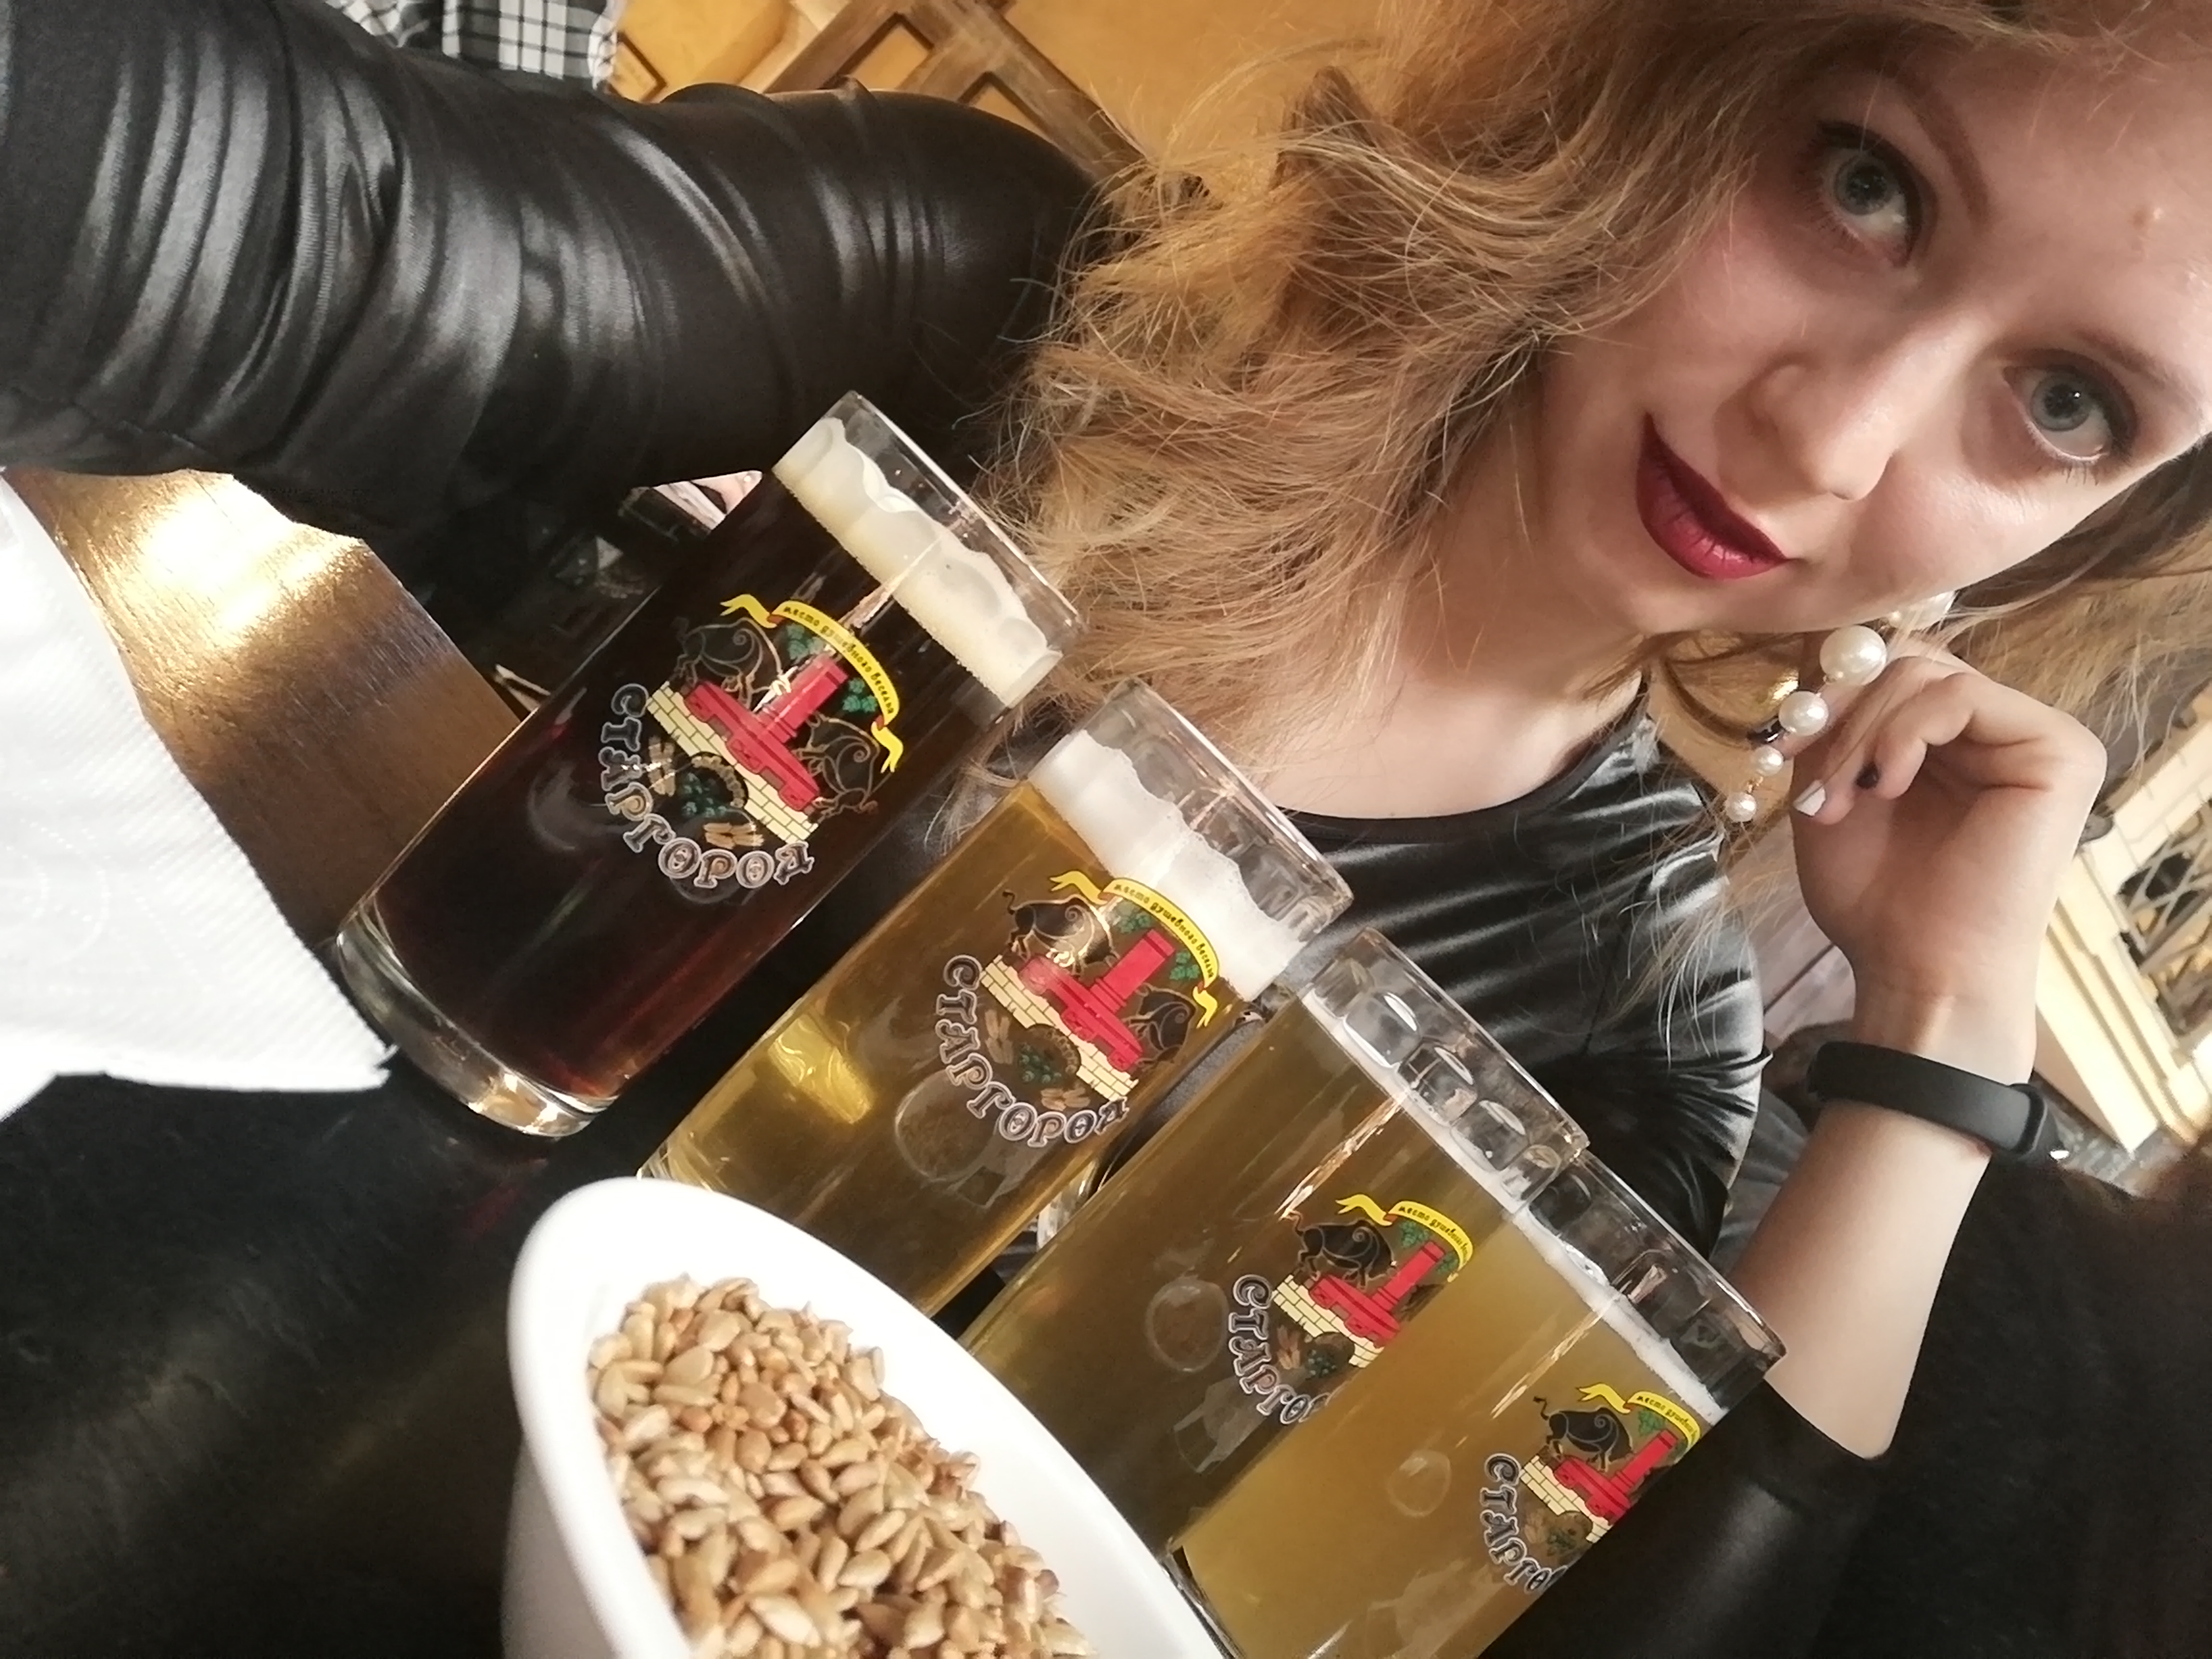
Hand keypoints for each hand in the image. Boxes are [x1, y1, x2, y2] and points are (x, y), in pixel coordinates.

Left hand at [1785, 648, 2105, 1077]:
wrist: (1916, 967)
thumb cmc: (1876, 895)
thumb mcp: (1831, 787)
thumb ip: (1834, 721)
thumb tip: (1821, 652)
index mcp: (1953, 738)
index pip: (1891, 667)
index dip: (1832, 692)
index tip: (1784, 746)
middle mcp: (2002, 729)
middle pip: (1906, 660)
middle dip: (1842, 715)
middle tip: (1818, 787)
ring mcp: (2036, 735)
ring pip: (1925, 671)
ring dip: (1862, 732)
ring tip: (1846, 799)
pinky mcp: (2060, 750)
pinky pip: (1960, 695)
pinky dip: (1903, 733)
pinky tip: (1888, 786)